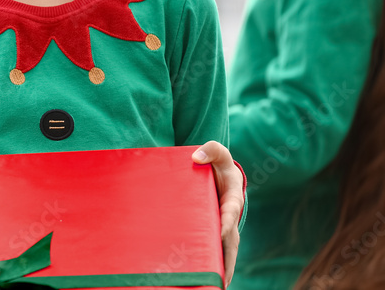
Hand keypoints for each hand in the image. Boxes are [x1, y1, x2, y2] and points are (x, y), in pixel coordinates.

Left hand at [193, 141, 243, 288]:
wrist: (220, 174)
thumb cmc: (218, 165)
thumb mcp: (218, 153)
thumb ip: (210, 150)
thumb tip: (195, 157)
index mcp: (232, 200)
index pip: (229, 214)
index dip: (226, 224)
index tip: (221, 233)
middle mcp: (230, 219)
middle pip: (230, 242)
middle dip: (225, 259)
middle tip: (219, 278)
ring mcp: (224, 229)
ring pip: (224, 253)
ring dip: (220, 270)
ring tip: (213, 286)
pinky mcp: (216, 235)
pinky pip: (216, 252)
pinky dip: (213, 267)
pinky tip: (206, 281)